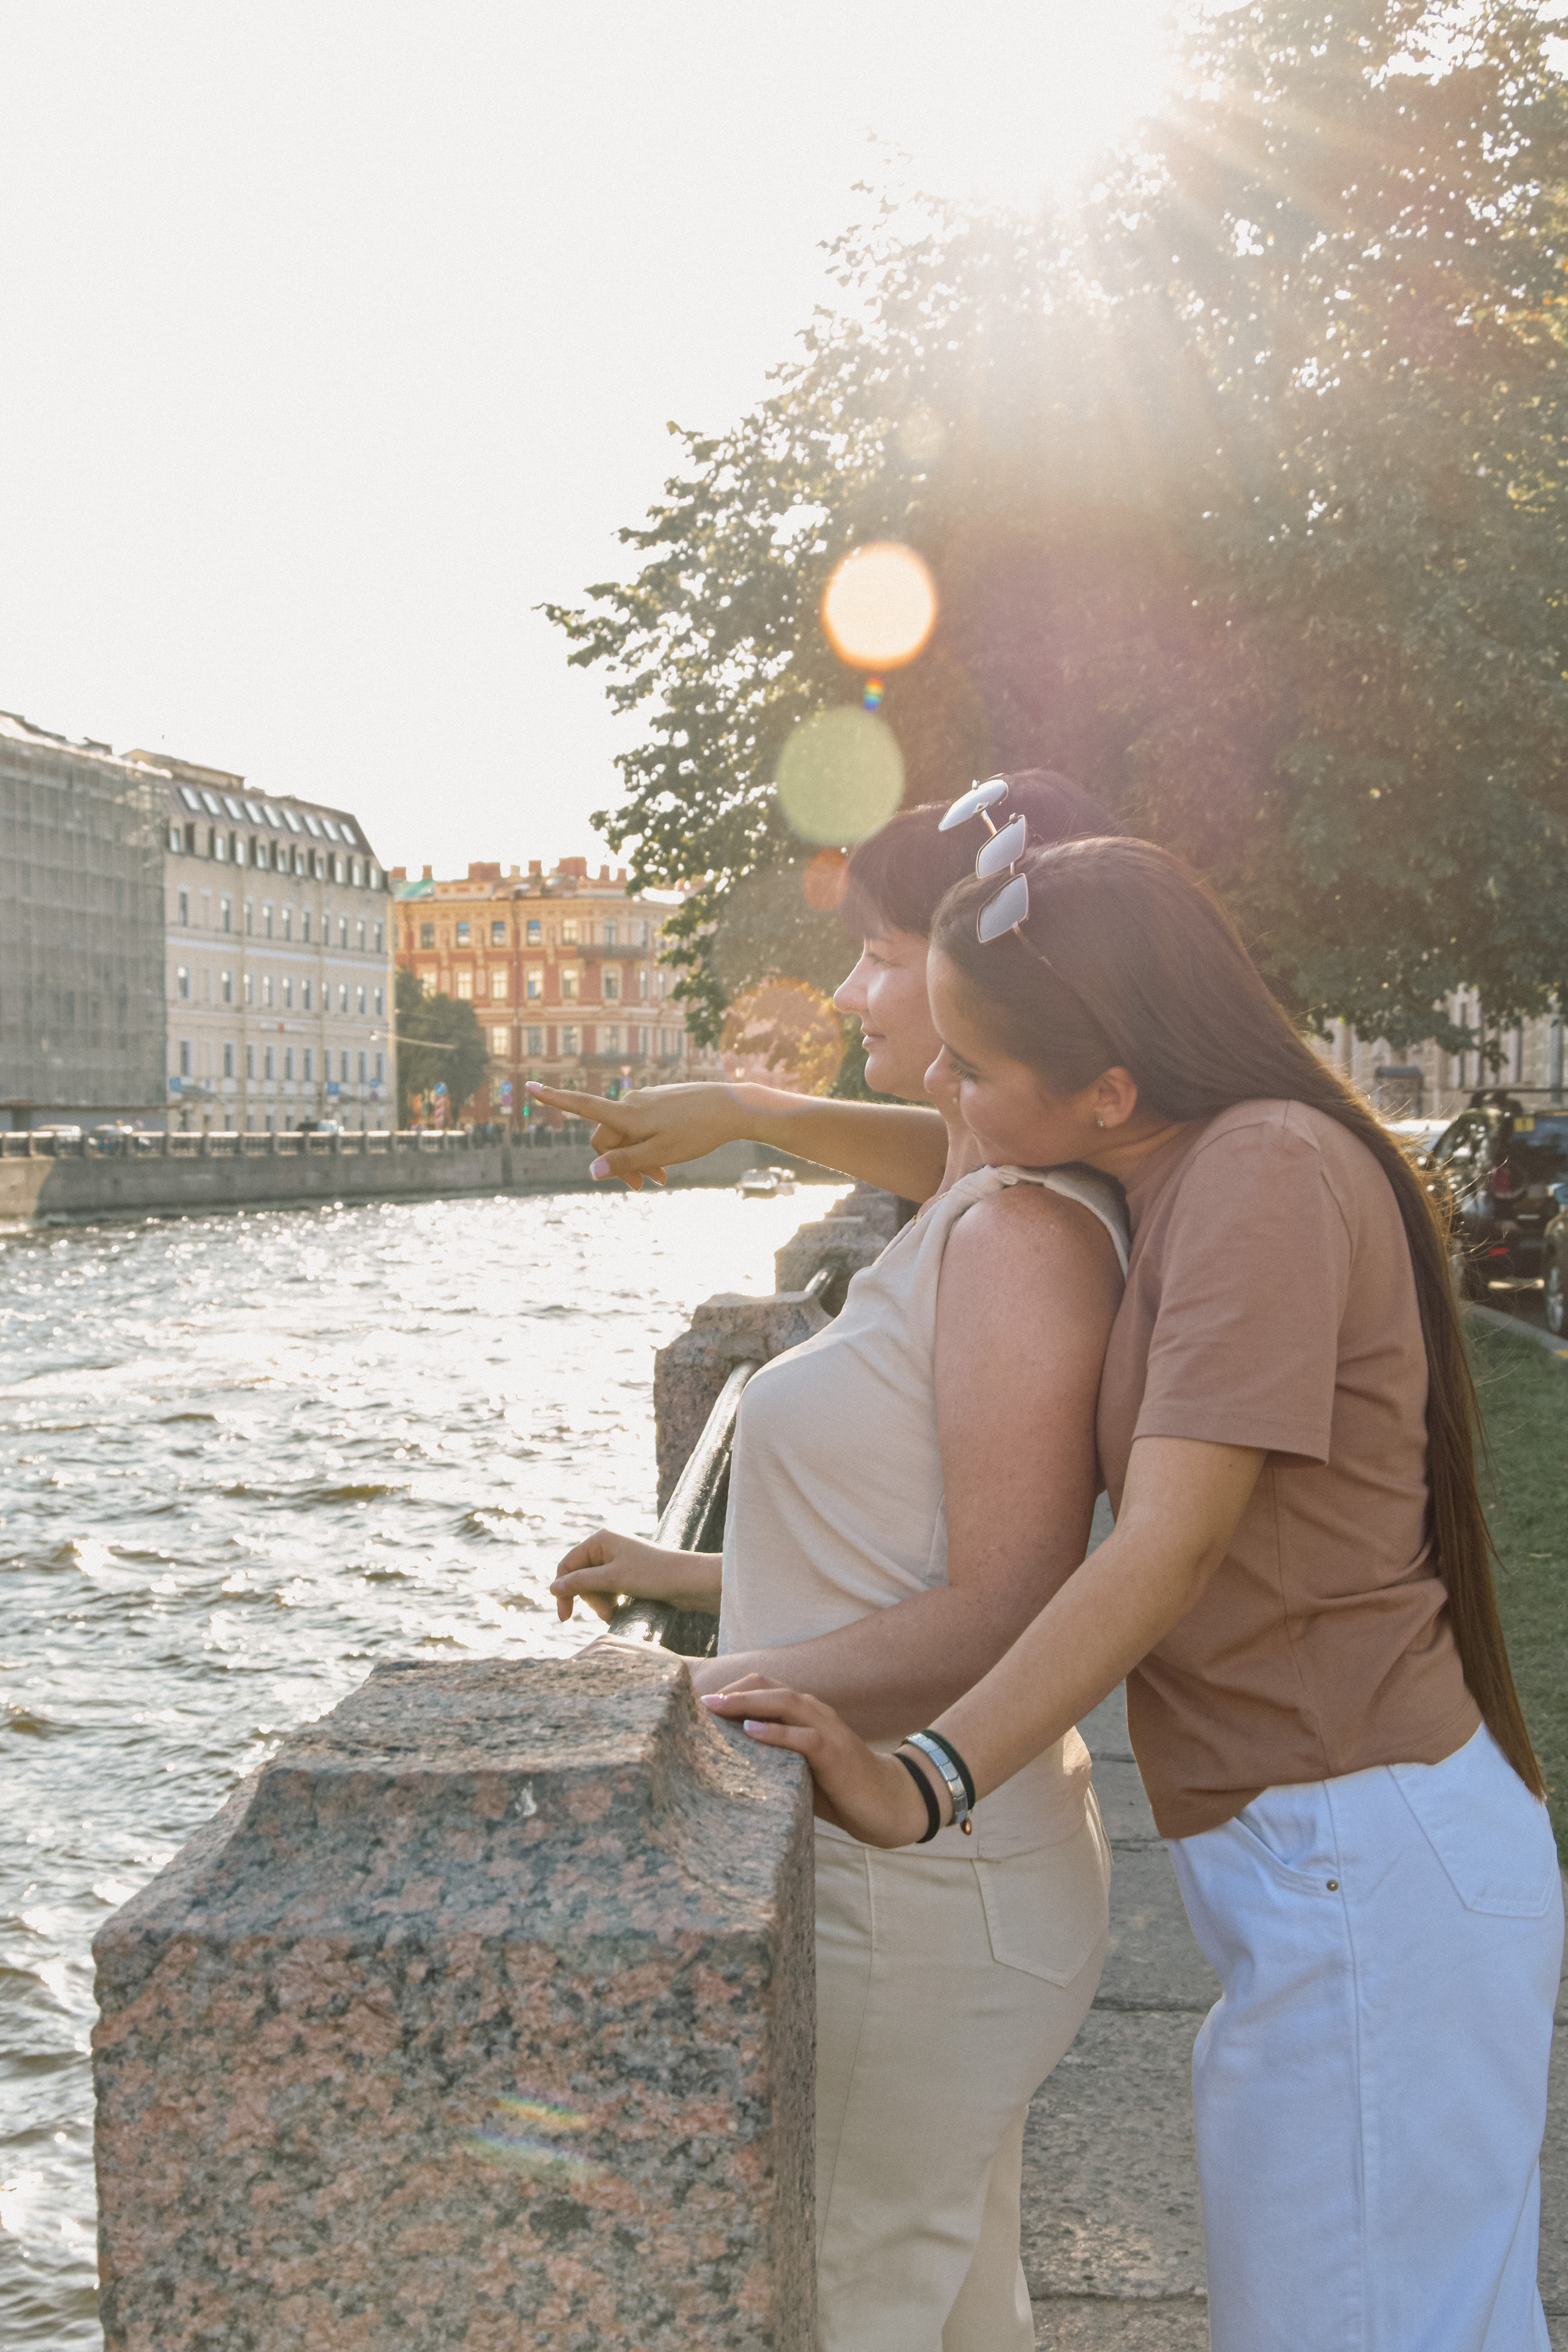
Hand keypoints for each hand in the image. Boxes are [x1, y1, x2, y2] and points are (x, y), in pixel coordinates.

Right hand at [525, 1080, 746, 1188]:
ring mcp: (646, 1101)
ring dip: (637, 1158)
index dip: (554, 1099)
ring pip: (628, 1135)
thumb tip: (592, 1171)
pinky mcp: (660, 1103)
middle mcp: (632, 1103)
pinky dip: (649, 1146)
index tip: (528, 1087)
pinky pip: (644, 1127)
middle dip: (618, 1162)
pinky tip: (670, 1161)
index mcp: (627, 1114)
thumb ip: (625, 1162)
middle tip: (646, 1186)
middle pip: (607, 1137)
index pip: (582, 1105)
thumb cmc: (697, 1132)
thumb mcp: (660, 1153)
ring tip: (662, 1178)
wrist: (732, 1107)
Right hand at [551, 1528, 722, 1623]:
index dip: (563, 1590)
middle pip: (580, 1578)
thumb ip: (581, 1583)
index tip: (565, 1617)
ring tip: (615, 1613)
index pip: (568, 1565)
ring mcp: (617, 1561)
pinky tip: (621, 1609)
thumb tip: (552, 1588)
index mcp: (600, 1540)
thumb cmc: (653, 1575)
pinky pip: (608, 1590)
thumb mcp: (613, 1580)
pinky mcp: (628, 1574)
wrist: (690, 1582)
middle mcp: (607, 1547)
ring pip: (594, 1587)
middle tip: (606, 1613)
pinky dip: (611, 1602)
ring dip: (601, 1603)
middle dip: (590, 1599)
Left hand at [701, 1679, 932, 1846]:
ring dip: (748, 1703)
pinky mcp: (835, 1754)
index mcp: (806, 1714)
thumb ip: (774, 1757)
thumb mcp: (801, 1767)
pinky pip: (804, 1737)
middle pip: (770, 1688)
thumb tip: (728, 1762)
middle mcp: (816, 1713)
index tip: (703, 1703)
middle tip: (701, 1703)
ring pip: (785, 1702)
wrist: (888, 1803)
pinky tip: (751, 1732)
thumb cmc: (840, 1788)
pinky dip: (776, 1732)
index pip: (766, 1687)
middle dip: (733, 1692)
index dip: (735, 1689)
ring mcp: (828, 1730)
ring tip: (717, 1709)